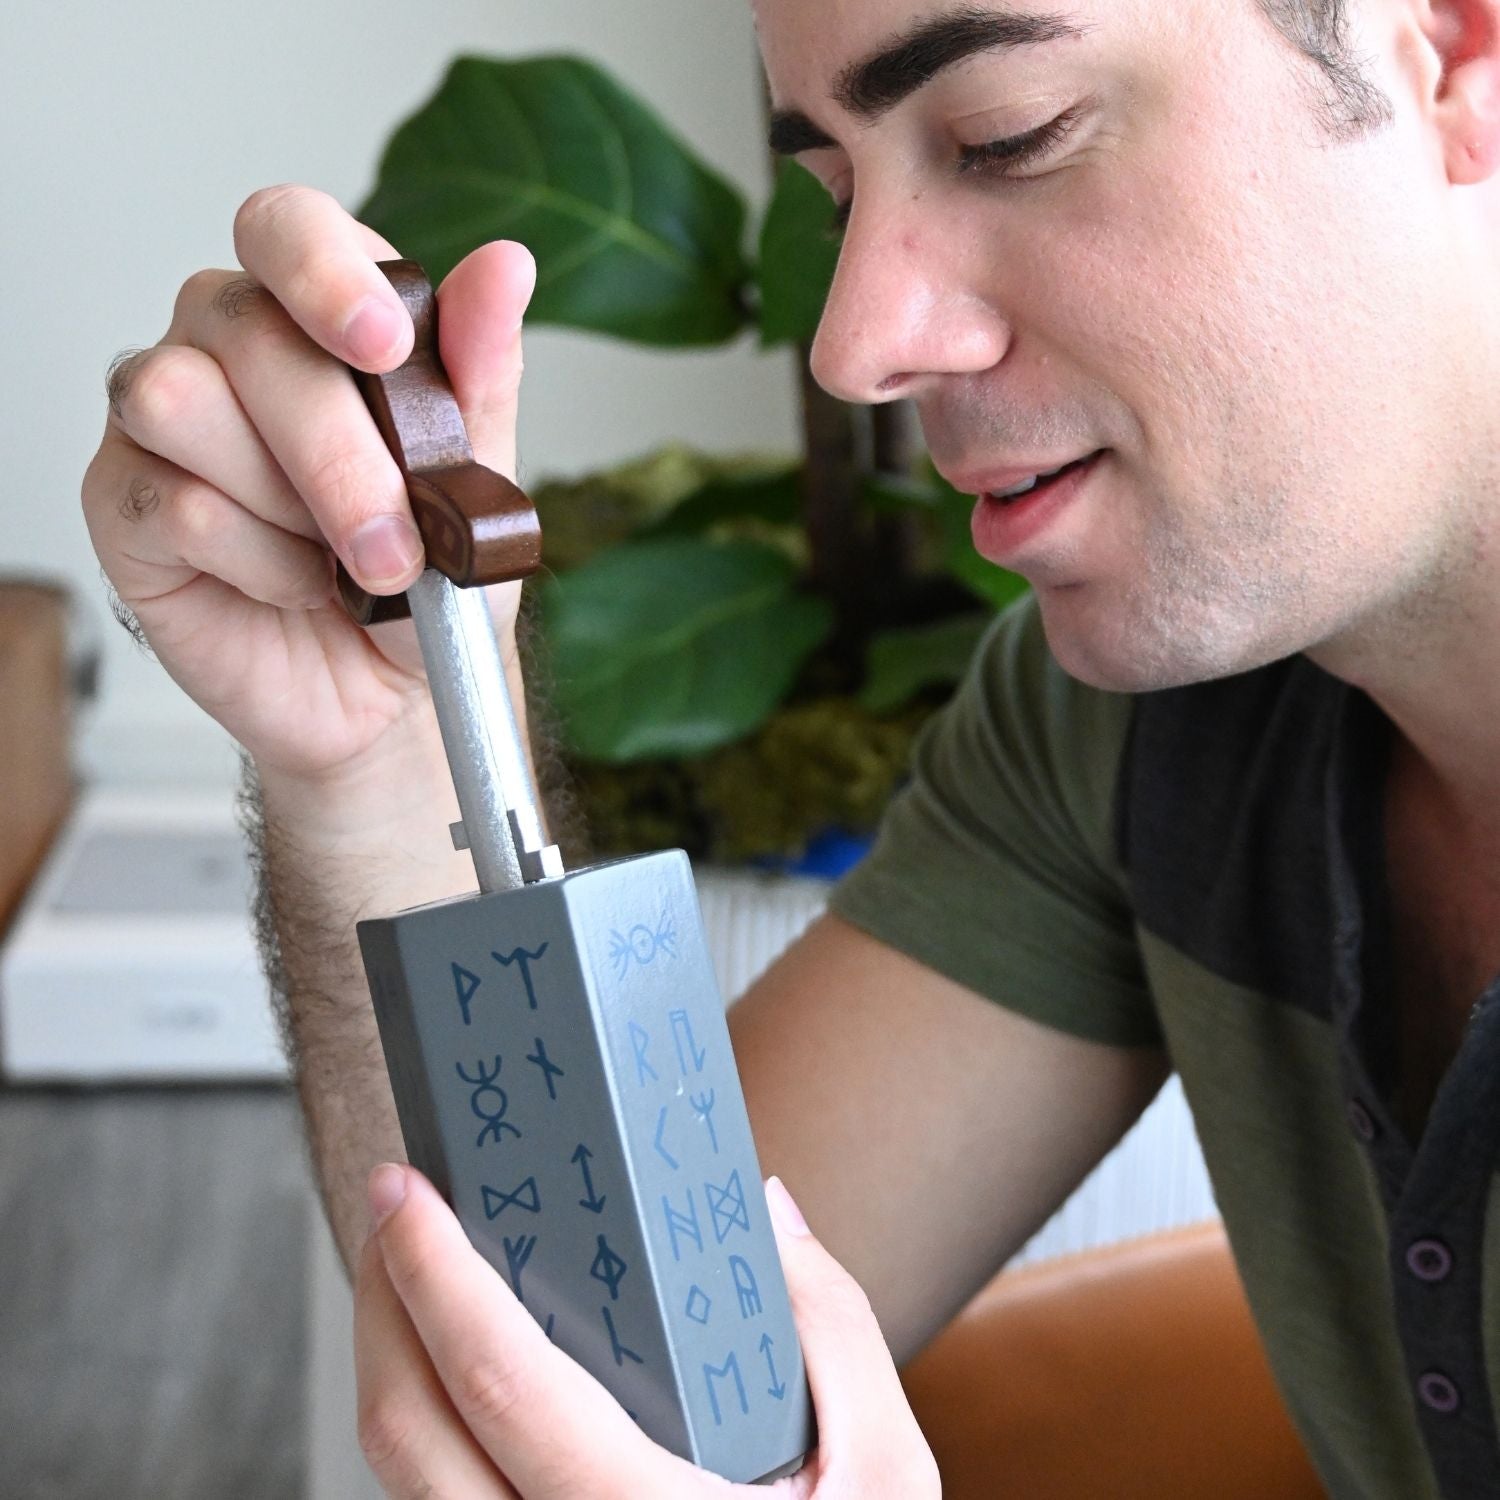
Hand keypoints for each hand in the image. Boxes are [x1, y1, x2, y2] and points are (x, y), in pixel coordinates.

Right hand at [82, 184, 535, 782]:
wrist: (394, 697)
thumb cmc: (431, 579)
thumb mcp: (481, 480)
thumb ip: (481, 372)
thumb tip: (505, 266)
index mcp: (318, 316)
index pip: (288, 227)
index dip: (325, 272)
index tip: (387, 347)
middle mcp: (228, 347)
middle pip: (245, 330)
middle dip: (340, 454)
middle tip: (397, 546)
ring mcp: (162, 423)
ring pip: (181, 400)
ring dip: (288, 505)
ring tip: (340, 565)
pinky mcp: (123, 505)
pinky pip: (170, 503)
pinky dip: (255, 562)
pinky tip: (289, 586)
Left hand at [354, 1166, 941, 1498]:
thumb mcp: (886, 1472)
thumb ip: (831, 1327)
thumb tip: (766, 1210)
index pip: (500, 1384)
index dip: (434, 1274)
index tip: (405, 1191)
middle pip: (406, 1434)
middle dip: (381, 1303)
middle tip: (398, 1209)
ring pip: (404, 1482)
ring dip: (392, 1364)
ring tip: (417, 1273)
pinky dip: (426, 1428)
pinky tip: (461, 1373)